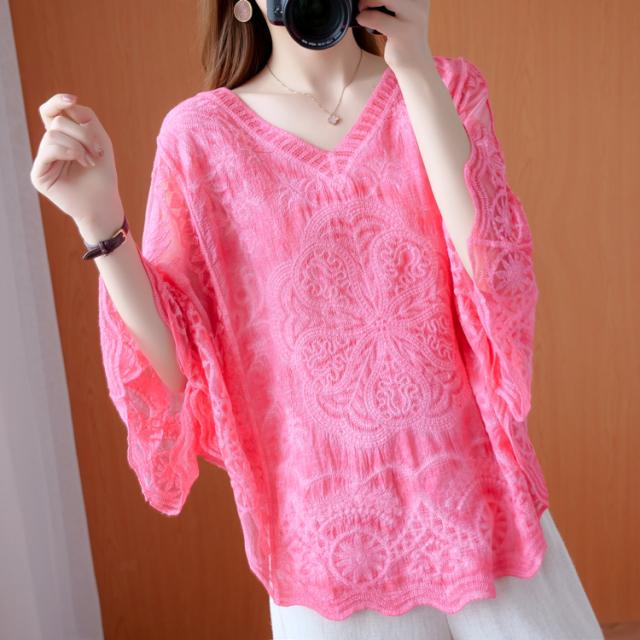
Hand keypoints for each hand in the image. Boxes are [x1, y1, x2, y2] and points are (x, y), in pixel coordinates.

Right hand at [30, 93, 122, 226]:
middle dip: (82, 134)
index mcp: (62, 138)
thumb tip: (67, 104)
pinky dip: (67, 151)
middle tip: (97, 152)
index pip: (51, 113)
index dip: (57, 102)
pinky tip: (81, 161)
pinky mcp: (39, 175)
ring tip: (90, 160)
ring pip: (53, 135)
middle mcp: (49, 148)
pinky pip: (48, 150)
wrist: (104, 202)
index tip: (72, 99)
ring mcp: (43, 161)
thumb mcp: (100, 140)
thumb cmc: (103, 174)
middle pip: (57, 122)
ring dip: (78, 145)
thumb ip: (85, 118)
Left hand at [355, 0, 432, 72]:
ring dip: (367, 0)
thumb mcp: (401, 10)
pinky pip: (379, 18)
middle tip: (362, 1)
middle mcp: (420, 1)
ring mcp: (414, 17)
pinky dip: (365, 17)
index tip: (370, 2)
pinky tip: (361, 19)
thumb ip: (387, 1)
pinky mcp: (404, 33)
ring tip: (361, 7)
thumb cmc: (404, 35)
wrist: (415, 64)